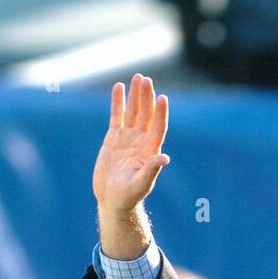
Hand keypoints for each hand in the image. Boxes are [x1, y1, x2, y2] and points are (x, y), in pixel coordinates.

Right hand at [93, 74, 169, 219]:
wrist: (113, 201)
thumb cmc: (128, 196)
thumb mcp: (140, 184)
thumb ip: (151, 170)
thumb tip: (165, 158)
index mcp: (149, 151)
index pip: (157, 127)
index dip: (160, 113)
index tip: (162, 97)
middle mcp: (140, 141)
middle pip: (146, 115)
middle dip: (146, 97)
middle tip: (146, 80)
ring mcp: (127, 138)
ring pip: (133, 112)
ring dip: (136, 96)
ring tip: (138, 78)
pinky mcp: (113, 138)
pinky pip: (117, 116)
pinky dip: (118, 102)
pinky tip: (119, 87)